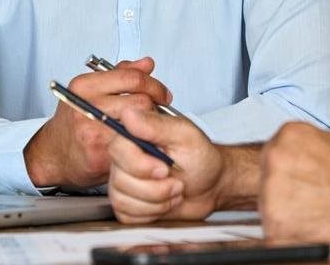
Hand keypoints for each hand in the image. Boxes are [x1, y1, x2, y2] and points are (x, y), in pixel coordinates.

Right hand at [24, 57, 171, 188]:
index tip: (162, 94)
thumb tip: (147, 63)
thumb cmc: (74, 122)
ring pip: (141, 123)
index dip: (154, 85)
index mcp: (84, 85)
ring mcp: (93, 130)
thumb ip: (120, 74)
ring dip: (151, 125)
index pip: (132, 77)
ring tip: (149, 126)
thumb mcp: (90, 90)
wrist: (54, 155)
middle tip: (159, 112)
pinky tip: (142, 142)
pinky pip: (136, 145)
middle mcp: (87, 105)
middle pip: (140, 100)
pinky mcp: (100, 154)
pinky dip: (144, 143)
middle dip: (156, 106)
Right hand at [107, 107, 244, 222]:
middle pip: (120, 178)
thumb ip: (156, 125)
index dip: (140, 164)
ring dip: (157, 200)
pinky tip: (165, 202)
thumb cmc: (201, 159)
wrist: (211, 186)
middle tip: (177, 181)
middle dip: (155, 187)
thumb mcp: (185, 136)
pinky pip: (127, 215)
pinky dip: (152, 212)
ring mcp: (123, 182)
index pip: (118, 148)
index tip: (164, 168)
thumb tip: (129, 114)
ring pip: (123, 199)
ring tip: (174, 190)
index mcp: (136, 136)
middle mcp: (125, 159)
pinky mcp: (127, 204)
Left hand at [260, 123, 329, 242]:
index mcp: (288, 136)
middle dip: (284, 189)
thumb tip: (316, 147)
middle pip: (267, 177)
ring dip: (286, 212)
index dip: (289, 170)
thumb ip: (318, 141)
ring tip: (312, 214)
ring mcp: (270, 193)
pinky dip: (290, 234)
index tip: (300, 180)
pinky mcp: (273, 226)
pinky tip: (310, 229)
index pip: (276, 152)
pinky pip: (274, 232)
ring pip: (269, 205)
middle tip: (307, 198)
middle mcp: (273, 160)